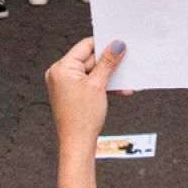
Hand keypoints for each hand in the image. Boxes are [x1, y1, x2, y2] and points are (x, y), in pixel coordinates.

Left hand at [45, 37, 126, 155]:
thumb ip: (108, 62)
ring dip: (109, 76)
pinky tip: (118, 90)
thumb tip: (116, 44)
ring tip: (125, 81)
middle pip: (90, 59)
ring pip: (92, 72)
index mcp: (61, 68)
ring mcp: (65, 84)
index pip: (85, 46)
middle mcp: (59, 74)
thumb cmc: (82, 118)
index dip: (104, 44)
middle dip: (109, 64)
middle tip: (127, 63)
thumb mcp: (98, 85)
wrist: (77, 144)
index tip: (120, 44)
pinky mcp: (71, 93)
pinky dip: (103, 85)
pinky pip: (89, 83)